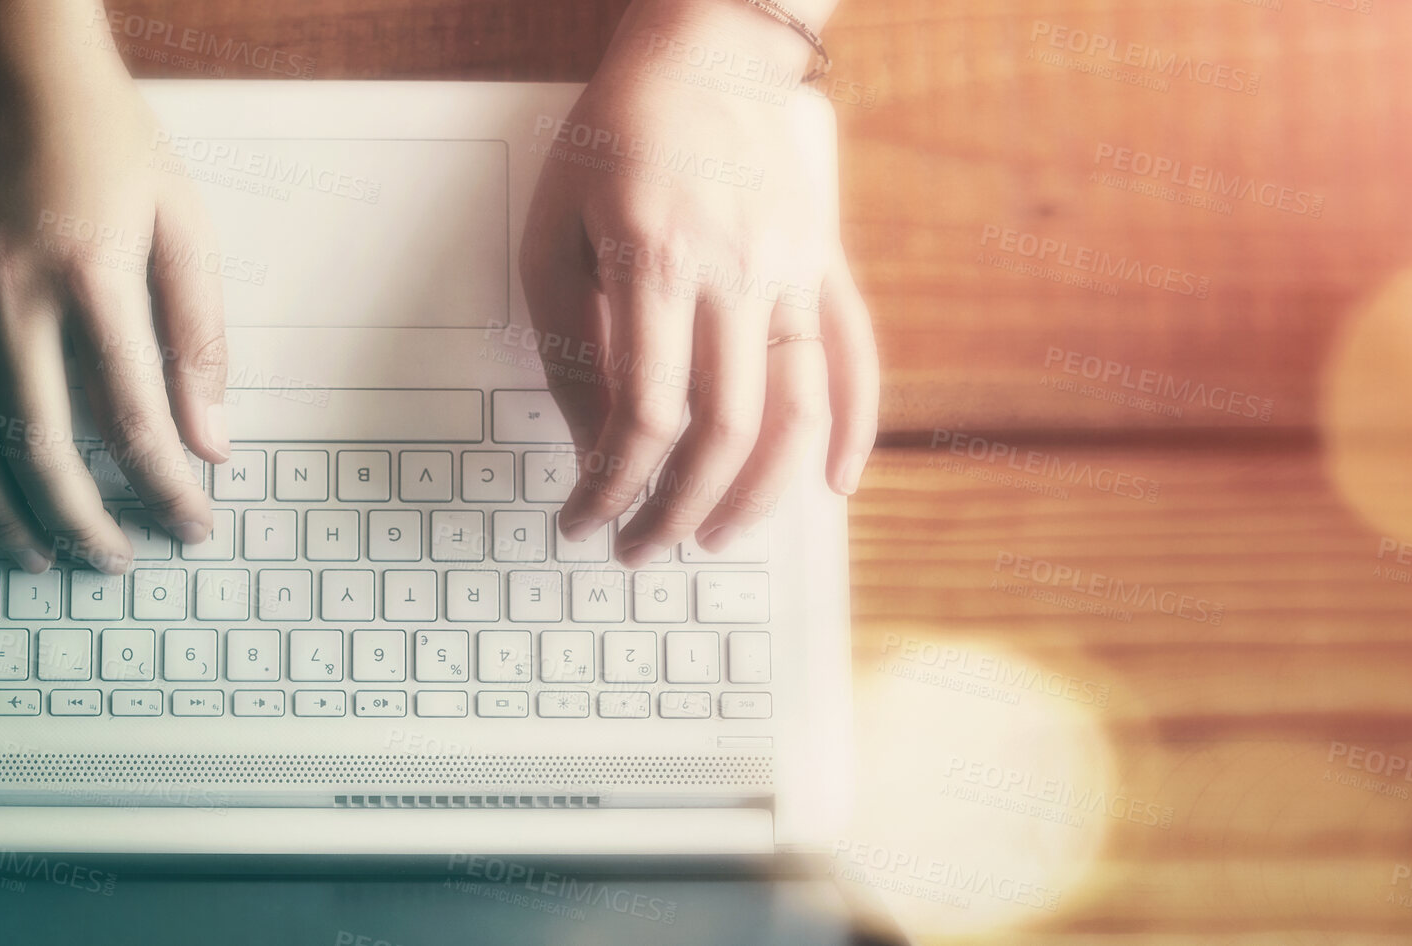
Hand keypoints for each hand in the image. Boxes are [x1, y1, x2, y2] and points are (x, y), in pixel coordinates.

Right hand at [0, 0, 227, 573]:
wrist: (9, 61)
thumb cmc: (110, 137)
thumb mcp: (183, 222)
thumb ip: (200, 335)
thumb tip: (211, 439)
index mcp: (91, 278)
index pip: (134, 418)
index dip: (168, 488)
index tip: (195, 527)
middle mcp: (8, 298)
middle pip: (45, 447)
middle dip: (86, 521)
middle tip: (120, 563)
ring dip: (3, 512)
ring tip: (41, 559)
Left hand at [519, 0, 878, 567]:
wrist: (706, 53)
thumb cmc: (617, 136)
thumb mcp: (555, 231)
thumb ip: (569, 341)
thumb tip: (592, 443)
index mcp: (656, 261)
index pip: (642, 412)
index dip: (610, 485)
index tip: (582, 519)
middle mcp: (735, 271)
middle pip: (722, 430)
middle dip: (678, 510)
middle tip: (642, 548)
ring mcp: (792, 269)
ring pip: (796, 410)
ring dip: (760, 493)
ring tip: (717, 535)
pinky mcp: (825, 263)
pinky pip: (855, 357)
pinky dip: (854, 430)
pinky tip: (834, 484)